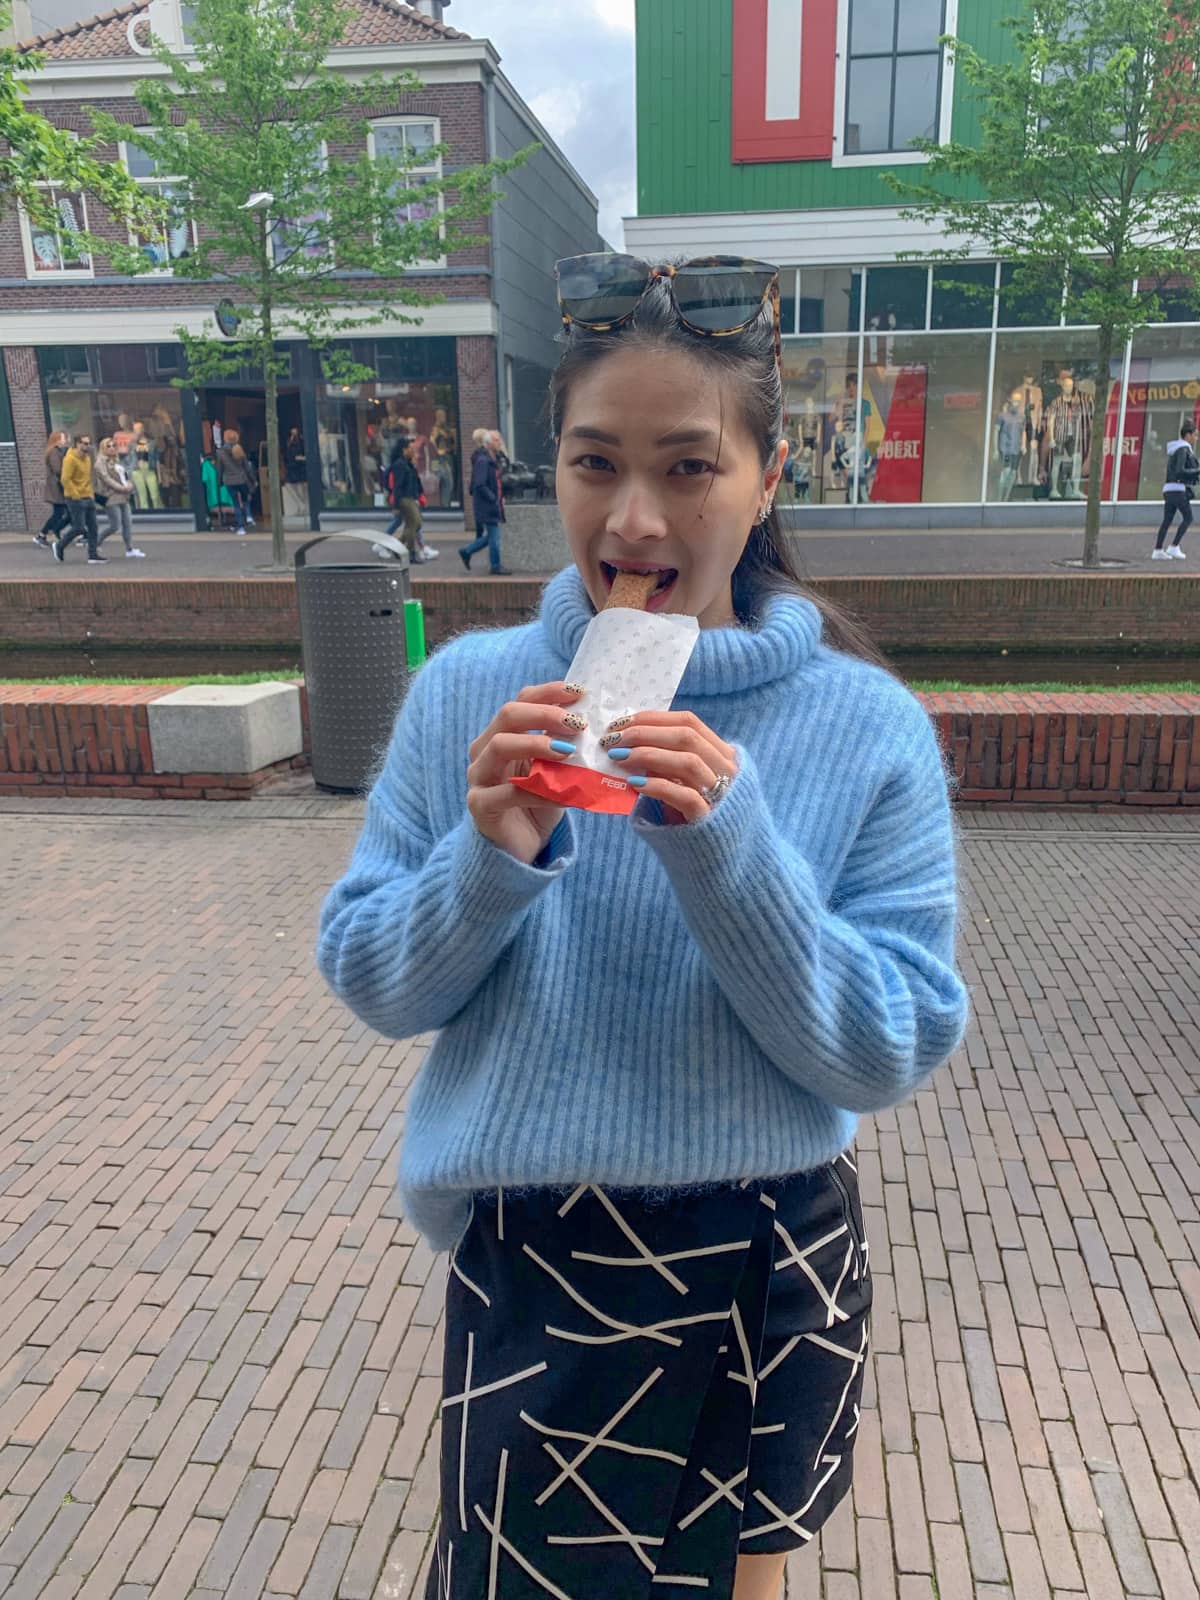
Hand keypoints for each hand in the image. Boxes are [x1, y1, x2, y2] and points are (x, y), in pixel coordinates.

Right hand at [467, 682, 586, 863]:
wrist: (519, 846)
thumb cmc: (538, 803)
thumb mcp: (553, 770)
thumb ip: (563, 747)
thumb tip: (594, 724)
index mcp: (499, 735)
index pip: (521, 701)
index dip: (549, 692)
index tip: (581, 693)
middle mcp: (483, 751)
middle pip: (508, 715)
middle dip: (545, 714)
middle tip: (578, 724)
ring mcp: (478, 777)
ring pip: (499, 746)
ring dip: (536, 744)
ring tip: (568, 751)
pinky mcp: (480, 805)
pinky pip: (508, 792)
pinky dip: (540, 792)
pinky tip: (565, 796)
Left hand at [601, 710, 737, 825]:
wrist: (713, 860)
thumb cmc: (692, 818)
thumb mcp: (682, 784)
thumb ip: (666, 763)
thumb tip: (631, 742)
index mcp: (722, 755)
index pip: (689, 722)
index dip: (653, 718)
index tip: (621, 723)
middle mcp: (728, 770)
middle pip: (687, 736)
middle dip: (645, 733)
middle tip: (612, 739)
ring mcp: (722, 795)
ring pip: (687, 761)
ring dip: (647, 754)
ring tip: (618, 757)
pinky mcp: (709, 820)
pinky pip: (684, 795)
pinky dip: (657, 785)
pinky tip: (634, 783)